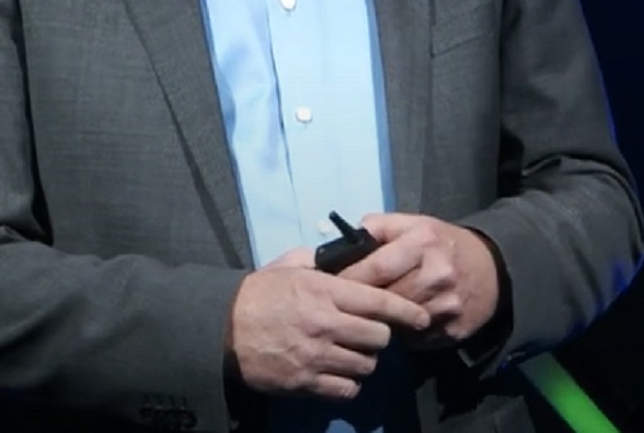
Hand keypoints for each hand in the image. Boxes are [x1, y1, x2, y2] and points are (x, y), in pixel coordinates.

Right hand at [225, 247, 431, 400]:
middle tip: (371, 334)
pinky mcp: (305, 382)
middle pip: (379, 337)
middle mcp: (325, 323)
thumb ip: (320, 261)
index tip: (421, 317)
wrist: (221, 329)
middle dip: (380, 336)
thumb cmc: (257, 294)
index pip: (379, 302)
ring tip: (352, 353)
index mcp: (324, 291)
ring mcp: (316, 356)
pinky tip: (339, 373)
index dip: (406, 311)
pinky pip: (346, 389)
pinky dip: (347, 383)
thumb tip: (347, 254)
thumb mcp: (288, 267)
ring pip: (366, 365)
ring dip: (363, 360)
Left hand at [337, 214, 500, 350]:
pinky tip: (398, 323)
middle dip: (360, 304)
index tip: (328, 285)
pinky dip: (402, 332)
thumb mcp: (414, 223)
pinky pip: (414, 337)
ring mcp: (447, 306)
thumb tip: (343, 243)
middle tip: (342, 306)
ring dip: (380, 320)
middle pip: (384, 298)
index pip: (375, 267)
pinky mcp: (452, 331)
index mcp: (423, 242)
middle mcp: (437, 274)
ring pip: (397, 322)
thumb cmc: (442, 244)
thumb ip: (378, 227)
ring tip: (367, 315)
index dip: (348, 278)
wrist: (492, 270)